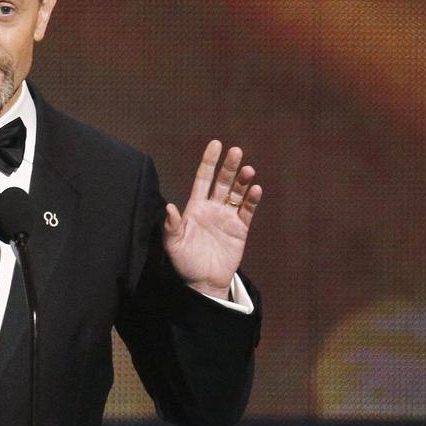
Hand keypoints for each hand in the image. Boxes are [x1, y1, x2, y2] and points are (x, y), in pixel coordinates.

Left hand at [164, 140, 261, 298]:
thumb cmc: (184, 262)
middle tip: (236, 151)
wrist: (203, 282)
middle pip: (222, 182)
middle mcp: (212, 208)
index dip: (209, 162)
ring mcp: (227, 217)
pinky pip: (247, 211)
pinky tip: (255, 190)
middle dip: (229, 166)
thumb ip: (172, 225)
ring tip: (248, 170)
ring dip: (242, 181)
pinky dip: (252, 200)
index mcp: (195, 207)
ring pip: (237, 193)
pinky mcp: (240, 229)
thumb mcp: (173, 244)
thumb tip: (169, 207)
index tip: (216, 144)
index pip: (203, 179)